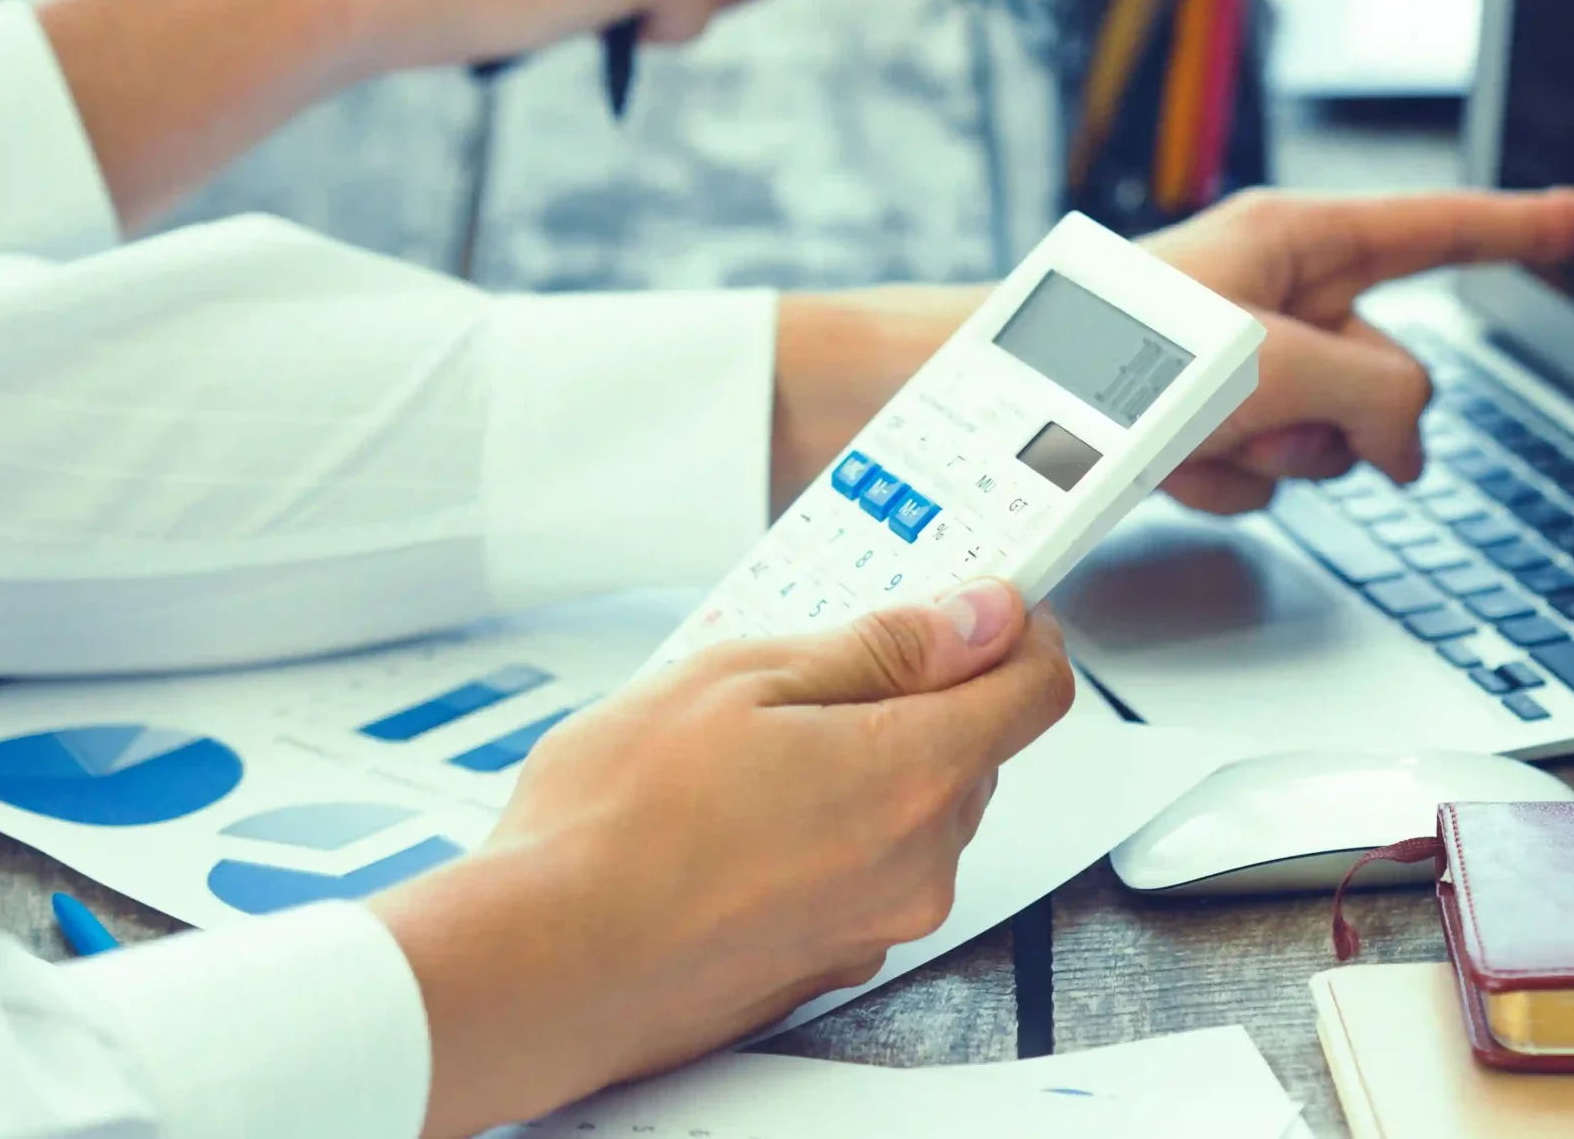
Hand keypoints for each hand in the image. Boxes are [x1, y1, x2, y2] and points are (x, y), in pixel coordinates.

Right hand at [370, 580, 1071, 1138]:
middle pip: (971, 750)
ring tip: (747, 745)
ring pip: (912, 813)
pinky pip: (862, 872)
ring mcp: (875, 923)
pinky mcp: (828, 963)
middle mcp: (917, 863)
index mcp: (913, 776)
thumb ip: (883, 647)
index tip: (976, 606)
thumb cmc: (616, 826)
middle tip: (811, 668)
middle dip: (913, 697)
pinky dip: (826, 834)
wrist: (538, 967)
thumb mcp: (744, 677)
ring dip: (862, 767)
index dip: (1013, 633)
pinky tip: (738, 815)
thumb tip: (977, 618)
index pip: (1036, 689)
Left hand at [1138, 188, 1573, 509]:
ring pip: (1327, 438)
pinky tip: (1167, 468)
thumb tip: (1409, 439)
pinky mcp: (1196, 421)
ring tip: (1201, 436)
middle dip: (1350, 416)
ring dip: (1275, 457)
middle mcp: (1273, 293)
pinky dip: (1222, 483)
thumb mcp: (1280, 361)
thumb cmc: (1110, 353)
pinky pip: (1260, 473)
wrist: (992, 413)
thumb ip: (1382, 392)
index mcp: (1298, 240)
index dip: (1530, 228)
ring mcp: (1238, 363)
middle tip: (1273, 415)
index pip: (1445, 229)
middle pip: (1388, 369)